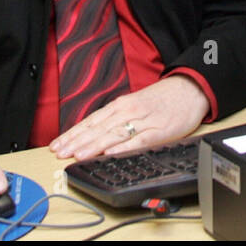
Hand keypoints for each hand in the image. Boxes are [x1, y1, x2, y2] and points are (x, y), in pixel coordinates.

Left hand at [48, 76, 210, 159]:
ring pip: (113, 135)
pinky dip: (124, 147)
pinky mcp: (158, 131)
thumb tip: (93, 134)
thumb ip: (115, 119)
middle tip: (59, 153)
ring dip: (94, 146)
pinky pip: (138, 140)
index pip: (91, 122)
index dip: (72, 134)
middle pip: (98, 129)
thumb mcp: (134, 104)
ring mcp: (142, 121)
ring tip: (77, 156)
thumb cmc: (161, 99)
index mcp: (120, 106)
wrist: (189, 89)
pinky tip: (111, 154)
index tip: (56, 145)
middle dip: (76, 142)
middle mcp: (127, 111)